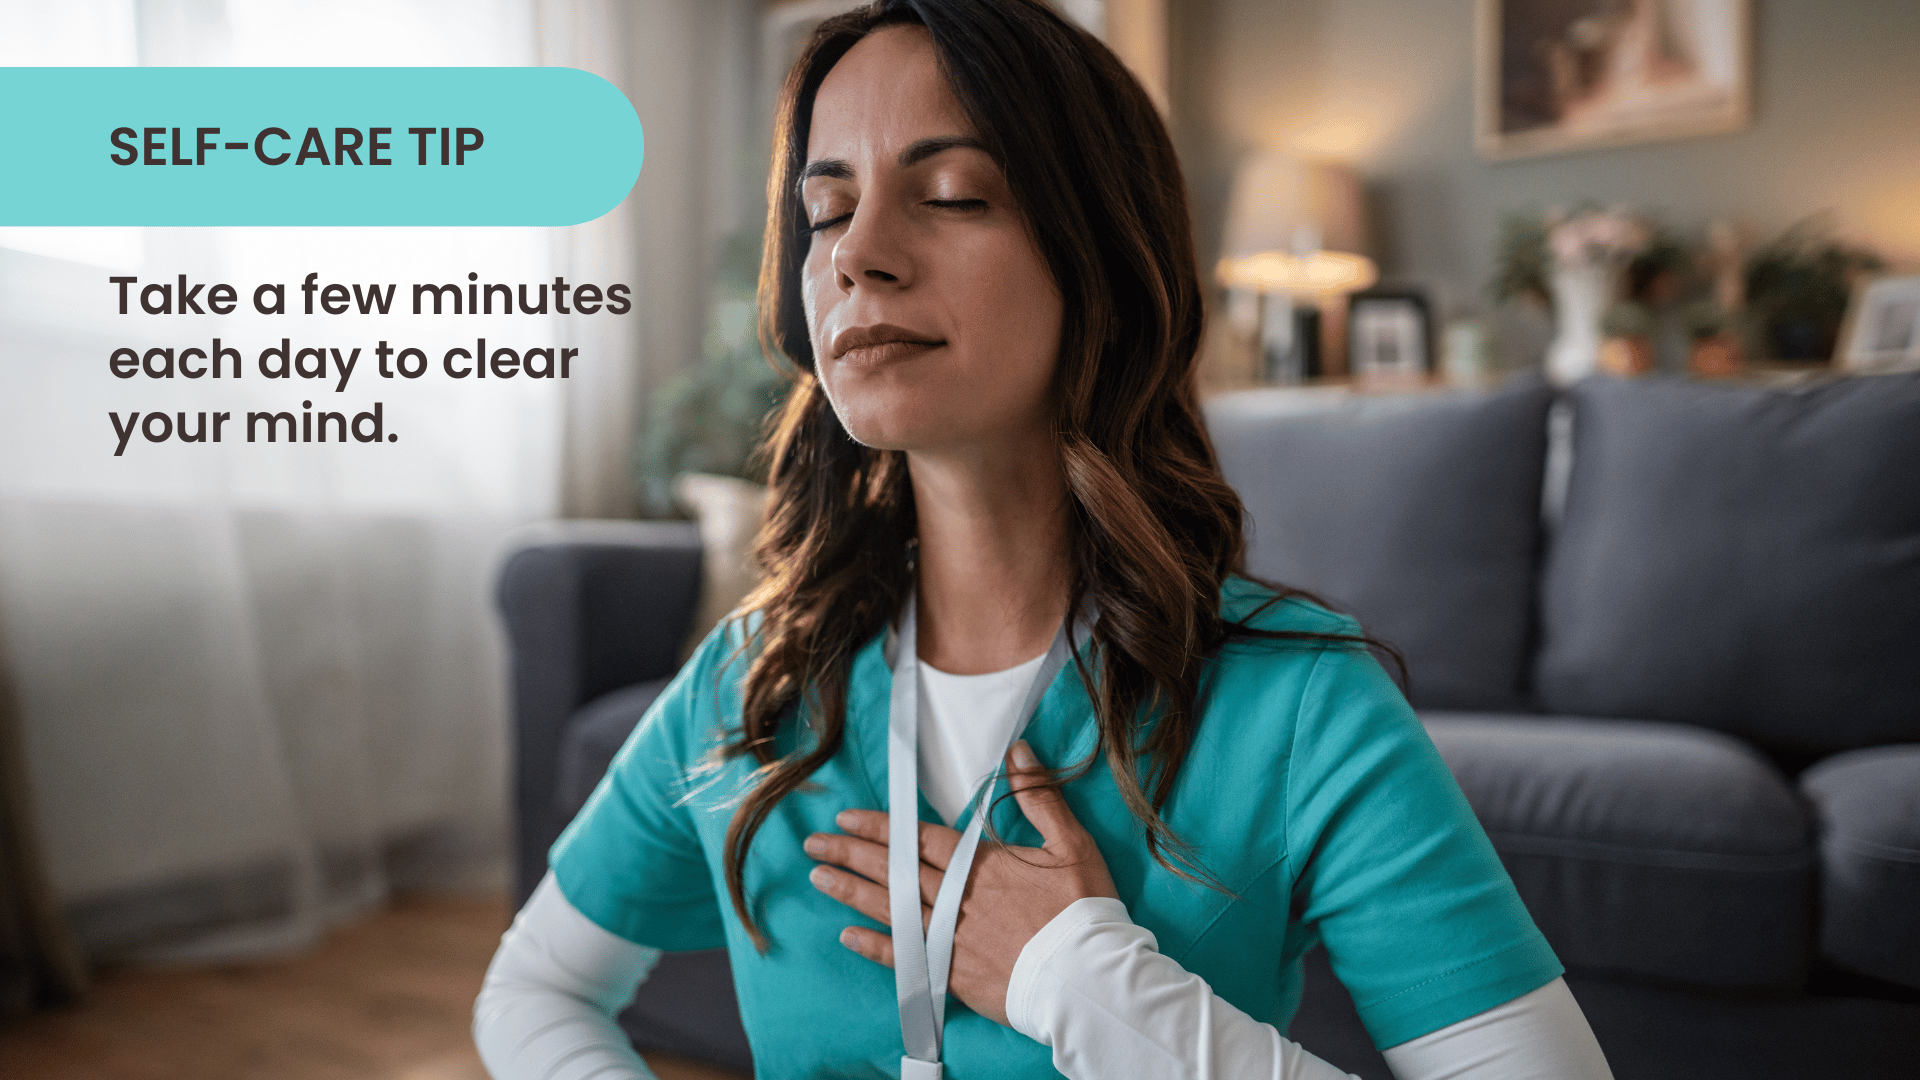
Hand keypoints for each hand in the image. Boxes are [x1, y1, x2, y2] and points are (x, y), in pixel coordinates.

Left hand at [803, 739, 1119, 1025]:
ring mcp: (951, 938)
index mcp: (980, 865)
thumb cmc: (1083, 909)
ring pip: (891, 909)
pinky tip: (848, 936)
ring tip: (819, 877)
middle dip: (852, 853)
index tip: (847, 817)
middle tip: (814, 842)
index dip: (882, 827)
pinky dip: (875, 947)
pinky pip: (905, 958)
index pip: (919, 839)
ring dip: (852, 891)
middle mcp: (956, 898)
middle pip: (895, 870)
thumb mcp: (1071, 843)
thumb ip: (1039, 797)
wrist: (1088, 977)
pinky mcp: (954, 973)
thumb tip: (1018, 751)